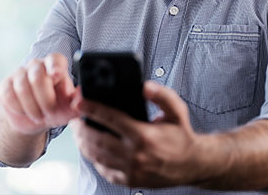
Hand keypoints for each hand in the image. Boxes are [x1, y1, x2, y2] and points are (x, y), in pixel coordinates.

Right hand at [0, 53, 81, 134]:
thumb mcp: (70, 108)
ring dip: (32, 107)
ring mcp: (19, 73)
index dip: (55, 66)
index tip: (57, 76)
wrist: (35, 119)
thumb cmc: (56, 109)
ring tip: (38, 116)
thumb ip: (78, 101)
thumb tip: (84, 96)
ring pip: (22, 86)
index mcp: (55, 66)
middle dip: (44, 98)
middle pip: (37, 76)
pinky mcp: (5, 84)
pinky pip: (8, 94)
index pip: (55, 59)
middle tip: (49, 112)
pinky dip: (18, 107)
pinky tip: (24, 112)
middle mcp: (37, 65)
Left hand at [71, 80, 212, 187]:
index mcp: (144, 135)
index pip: (111, 119)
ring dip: (84, 144)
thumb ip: (162, 96)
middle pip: (98, 140)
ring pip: (98, 156)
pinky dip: (95, 159)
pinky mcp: (130, 181)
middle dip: (81, 128)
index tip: (79, 102)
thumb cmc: (182, 136)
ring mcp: (132, 170)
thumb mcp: (177, 111)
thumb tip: (144, 86)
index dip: (92, 109)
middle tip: (74, 119)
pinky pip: (105, 170)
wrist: (193, 165)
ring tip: (78, 133)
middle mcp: (135, 155)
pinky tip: (91, 149)